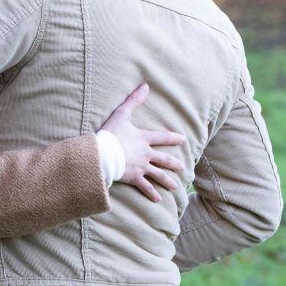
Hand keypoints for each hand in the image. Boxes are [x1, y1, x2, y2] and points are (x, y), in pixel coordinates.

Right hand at [101, 83, 187, 202]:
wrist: (103, 153)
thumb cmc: (110, 133)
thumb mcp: (122, 114)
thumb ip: (133, 100)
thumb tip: (145, 85)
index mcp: (144, 139)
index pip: (163, 138)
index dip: (173, 138)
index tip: (183, 140)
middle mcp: (146, 154)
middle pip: (164, 159)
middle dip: (174, 163)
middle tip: (183, 167)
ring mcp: (141, 167)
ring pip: (158, 175)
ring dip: (167, 180)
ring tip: (175, 186)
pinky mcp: (133, 177)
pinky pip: (145, 187)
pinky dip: (151, 193)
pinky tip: (158, 200)